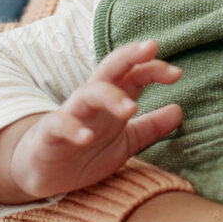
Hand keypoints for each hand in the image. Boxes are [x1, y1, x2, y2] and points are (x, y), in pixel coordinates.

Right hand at [0, 39, 182, 203]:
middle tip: (151, 47)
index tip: (177, 73)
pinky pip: (59, 124)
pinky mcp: (48, 134)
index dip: (154, 68)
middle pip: (110, 68)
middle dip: (130, 55)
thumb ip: (150, 127)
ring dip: (110, 96)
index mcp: (112, 99)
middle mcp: (92, 101)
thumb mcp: (125, 143)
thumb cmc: (86, 151)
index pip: (133, 74)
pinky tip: (87, 137)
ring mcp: (70, 115)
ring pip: (87, 93)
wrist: (43, 174)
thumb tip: (179, 110)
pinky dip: (72, 128)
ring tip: (131, 108)